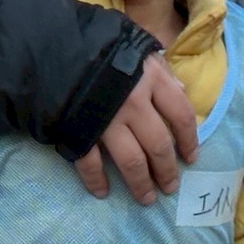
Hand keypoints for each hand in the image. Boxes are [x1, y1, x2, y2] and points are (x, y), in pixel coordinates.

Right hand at [75, 54, 197, 203]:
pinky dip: (96, 180)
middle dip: (166, 170)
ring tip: (147, 199)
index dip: (189, 140)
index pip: (182, 115)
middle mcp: (133, 102)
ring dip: (140, 183)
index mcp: (151, 79)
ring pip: (130, 160)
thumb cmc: (102, 45)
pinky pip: (90, 162)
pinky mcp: (78, 129)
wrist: (52, 44)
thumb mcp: (139, 48)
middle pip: (158, 145)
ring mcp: (105, 119)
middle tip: (170, 187)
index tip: (191, 158)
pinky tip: (102, 192)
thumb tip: (182, 90)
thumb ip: (161, 69)